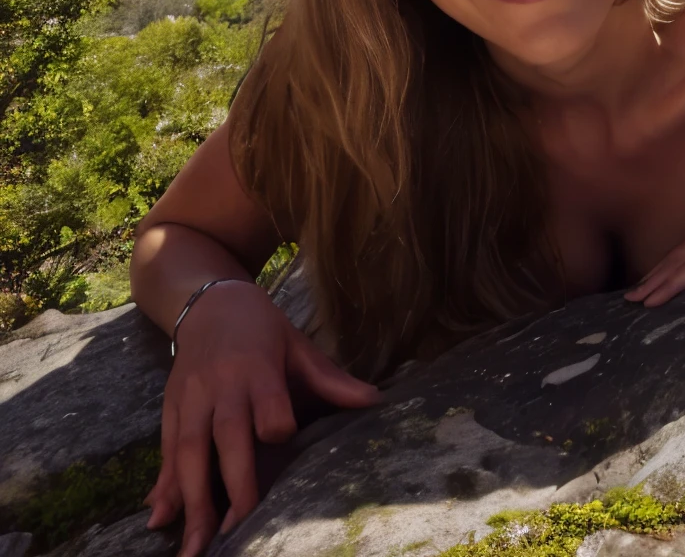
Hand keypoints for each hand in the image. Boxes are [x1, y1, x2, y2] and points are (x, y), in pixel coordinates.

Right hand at [144, 280, 379, 556]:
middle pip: (225, 438)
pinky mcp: (170, 407)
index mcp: (257, 368)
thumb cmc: (262, 327)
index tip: (283, 441)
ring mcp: (191, 398)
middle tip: (234, 533)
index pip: (268, 406)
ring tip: (194, 546)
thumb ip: (329, 379)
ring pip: (189, 451)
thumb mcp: (297, 344)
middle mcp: (221, 386)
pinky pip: (166, 450)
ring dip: (191, 499)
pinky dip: (163, 484)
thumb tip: (375, 401)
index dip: (277, 426)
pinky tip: (159, 518)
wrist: (209, 301)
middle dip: (229, 485)